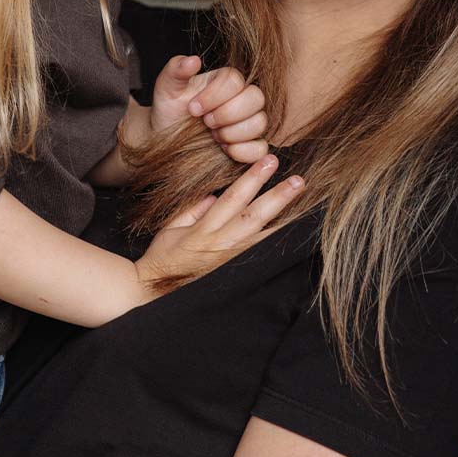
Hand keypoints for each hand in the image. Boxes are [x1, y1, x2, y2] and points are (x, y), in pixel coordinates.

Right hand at [135, 154, 303, 290]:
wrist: (151, 294)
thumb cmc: (162, 259)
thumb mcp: (171, 228)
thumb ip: (193, 210)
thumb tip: (213, 195)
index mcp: (205, 228)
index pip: (233, 198)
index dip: (252, 179)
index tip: (268, 162)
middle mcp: (220, 243)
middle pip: (254, 216)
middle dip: (277, 197)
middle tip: (298, 180)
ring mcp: (230, 262)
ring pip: (262, 239)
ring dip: (285, 222)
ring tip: (306, 209)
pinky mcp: (234, 275)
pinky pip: (259, 259)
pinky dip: (276, 249)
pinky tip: (292, 240)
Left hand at [150, 57, 268, 162]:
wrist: (167, 138)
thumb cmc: (171, 110)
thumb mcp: (167, 88)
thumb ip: (176, 69)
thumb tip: (193, 60)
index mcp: (225, 80)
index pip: (235, 80)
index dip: (215, 96)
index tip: (193, 109)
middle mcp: (242, 98)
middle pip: (256, 98)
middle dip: (227, 114)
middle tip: (206, 122)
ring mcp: (249, 122)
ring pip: (260, 122)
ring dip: (233, 133)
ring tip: (213, 136)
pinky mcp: (251, 145)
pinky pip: (261, 148)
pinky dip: (243, 151)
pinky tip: (224, 149)